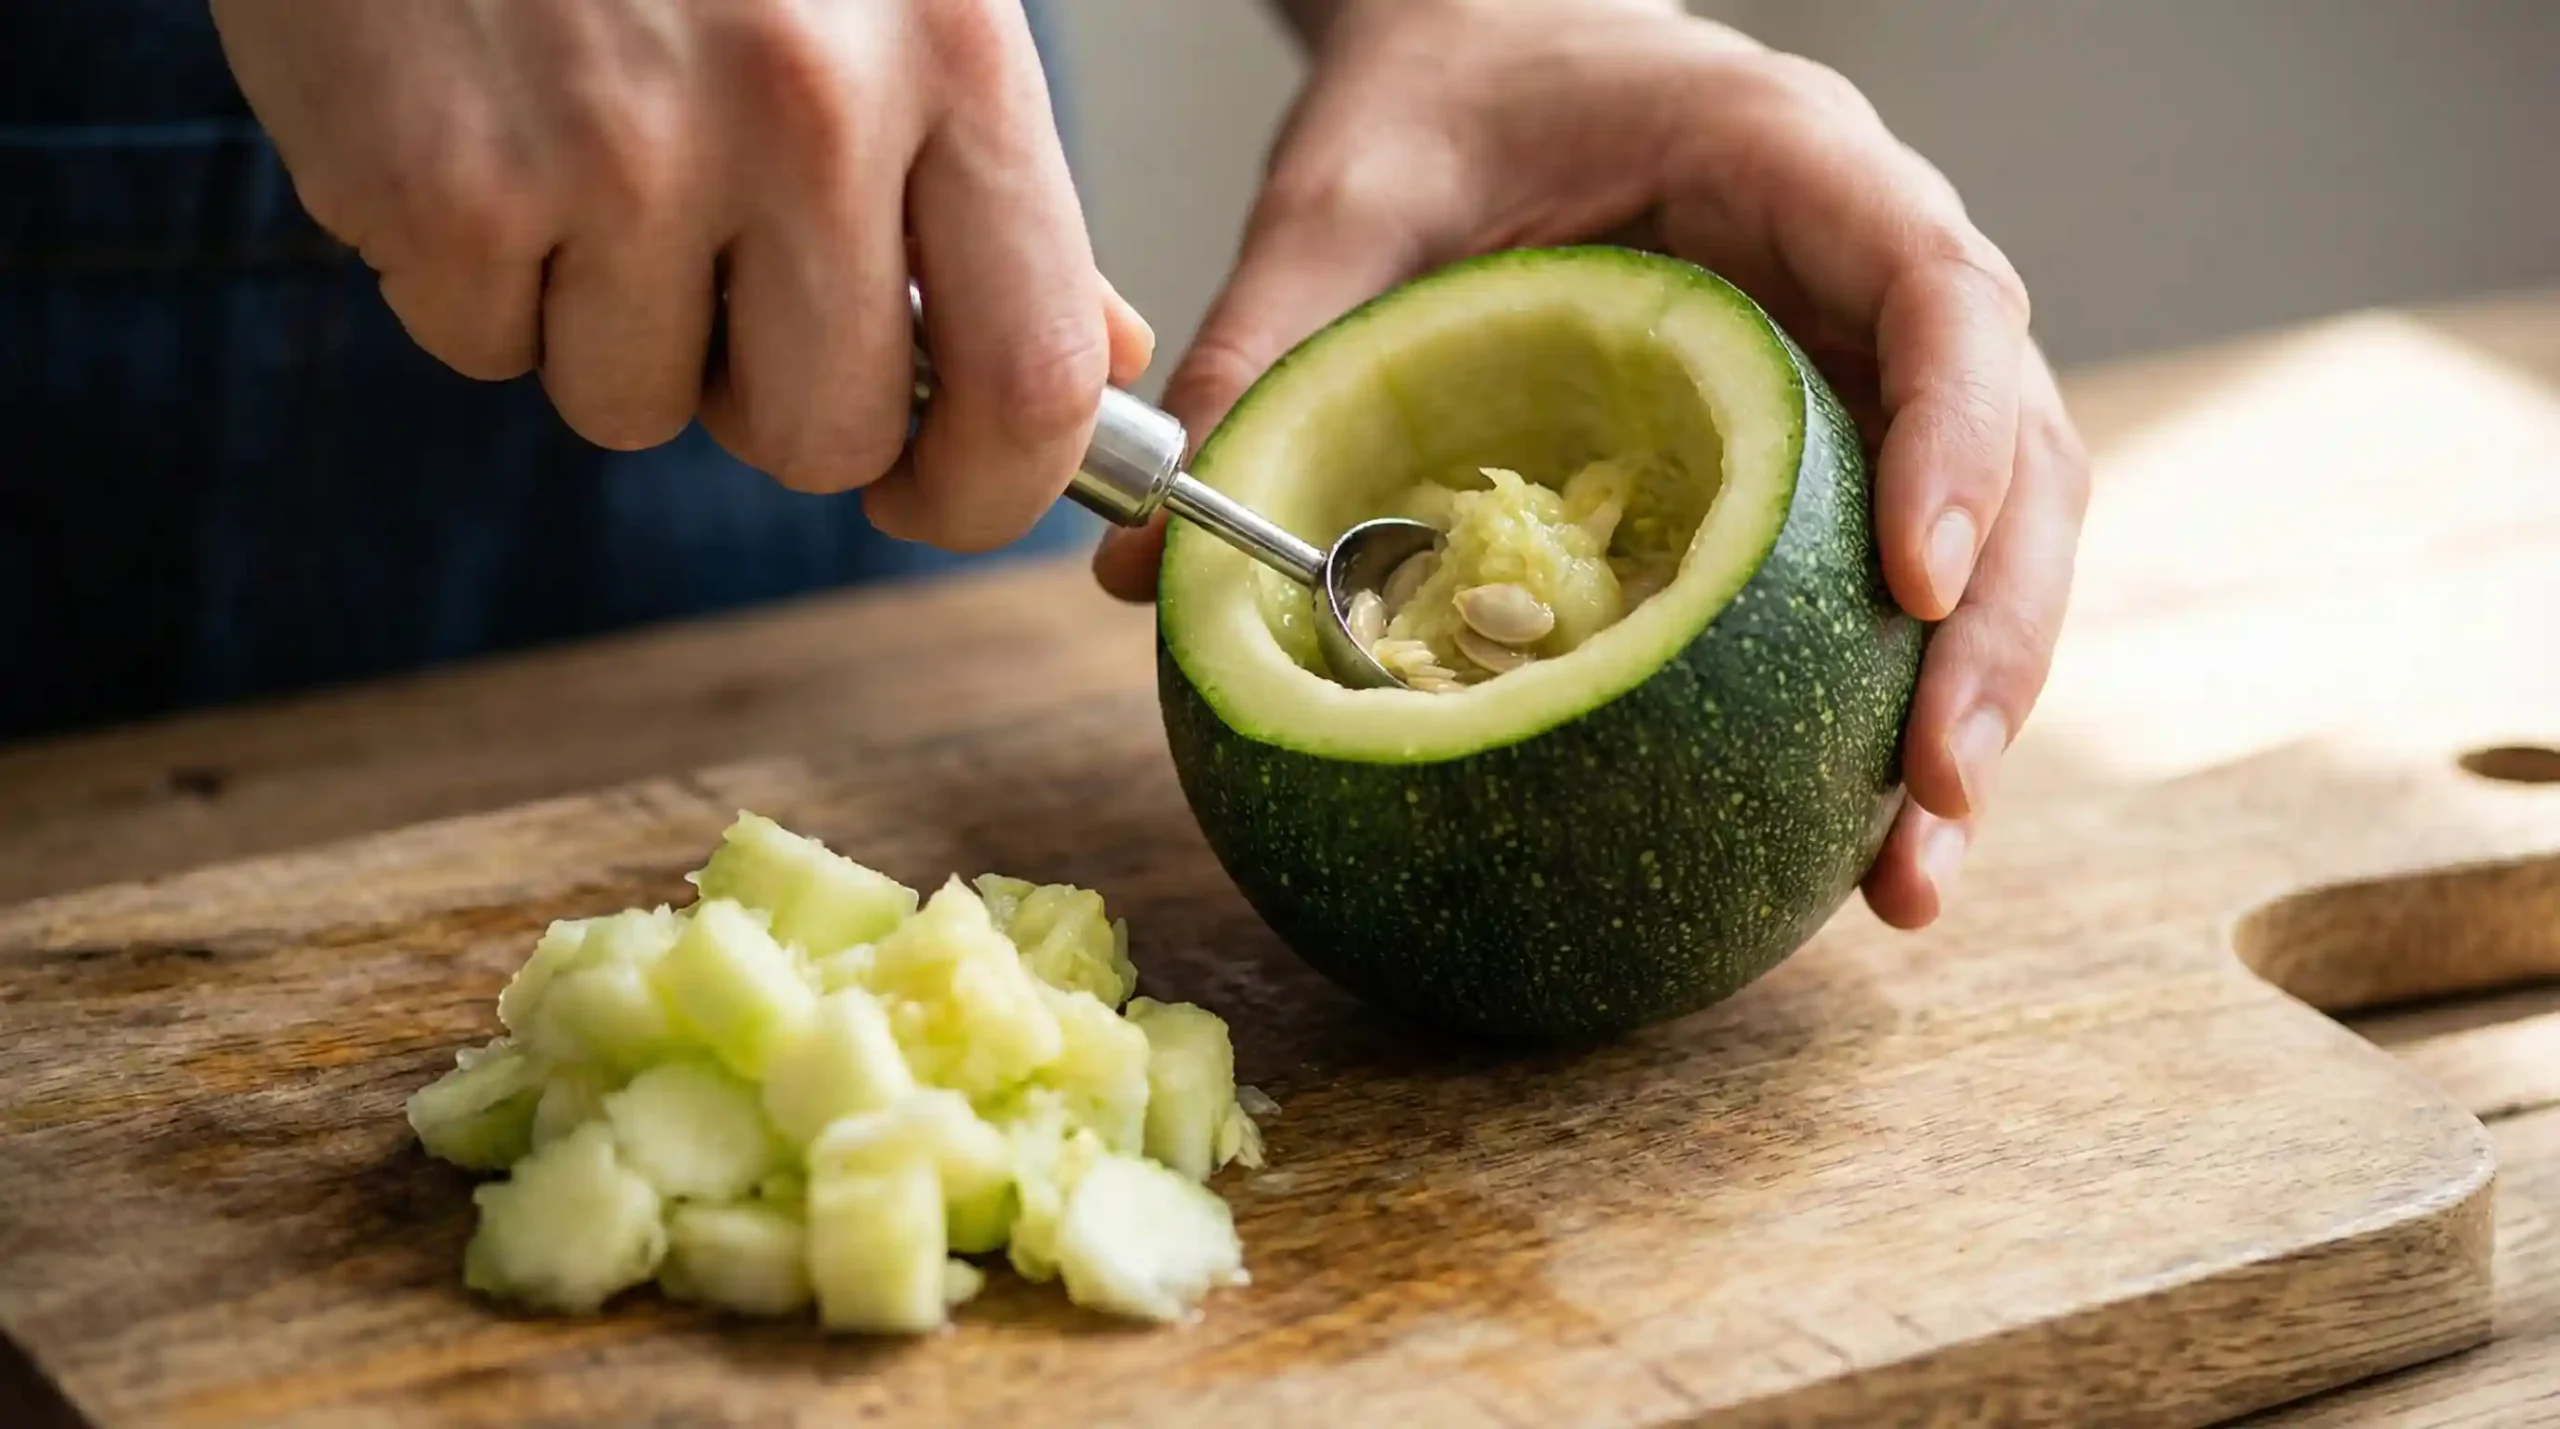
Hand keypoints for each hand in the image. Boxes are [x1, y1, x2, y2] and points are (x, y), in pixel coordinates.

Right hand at [210, 0, 1152, 549]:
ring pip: (638, 405)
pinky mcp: (447, 182)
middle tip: (720, 283)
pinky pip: (487, 350)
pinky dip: (477, 278)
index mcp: (953, 57)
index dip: (985, 484)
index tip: (936, 488)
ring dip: (610, 327)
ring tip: (582, 155)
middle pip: (824, 436)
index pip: (1033, 375)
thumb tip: (1097, 357)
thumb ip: (987, 179)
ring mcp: (618, 150)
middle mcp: (805, 108)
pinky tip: (484, 131)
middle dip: (768, 402)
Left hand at [1094, 0, 2089, 928]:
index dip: (1954, 437)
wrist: (1486, 55)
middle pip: (2017, 450)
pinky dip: (1875, 706)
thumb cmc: (1441, 98)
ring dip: (1967, 706)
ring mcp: (1865, 369)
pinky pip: (1885, 581)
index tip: (1915, 587)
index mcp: (1791, 163)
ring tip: (1905, 882)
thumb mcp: (1342, 195)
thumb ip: (1271, 350)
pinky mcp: (1826, 454)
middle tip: (1930, 795)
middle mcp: (1866, 270)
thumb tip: (1147, 582)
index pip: (1937, 290)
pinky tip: (1840, 841)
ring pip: (1993, 539)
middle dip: (1994, 634)